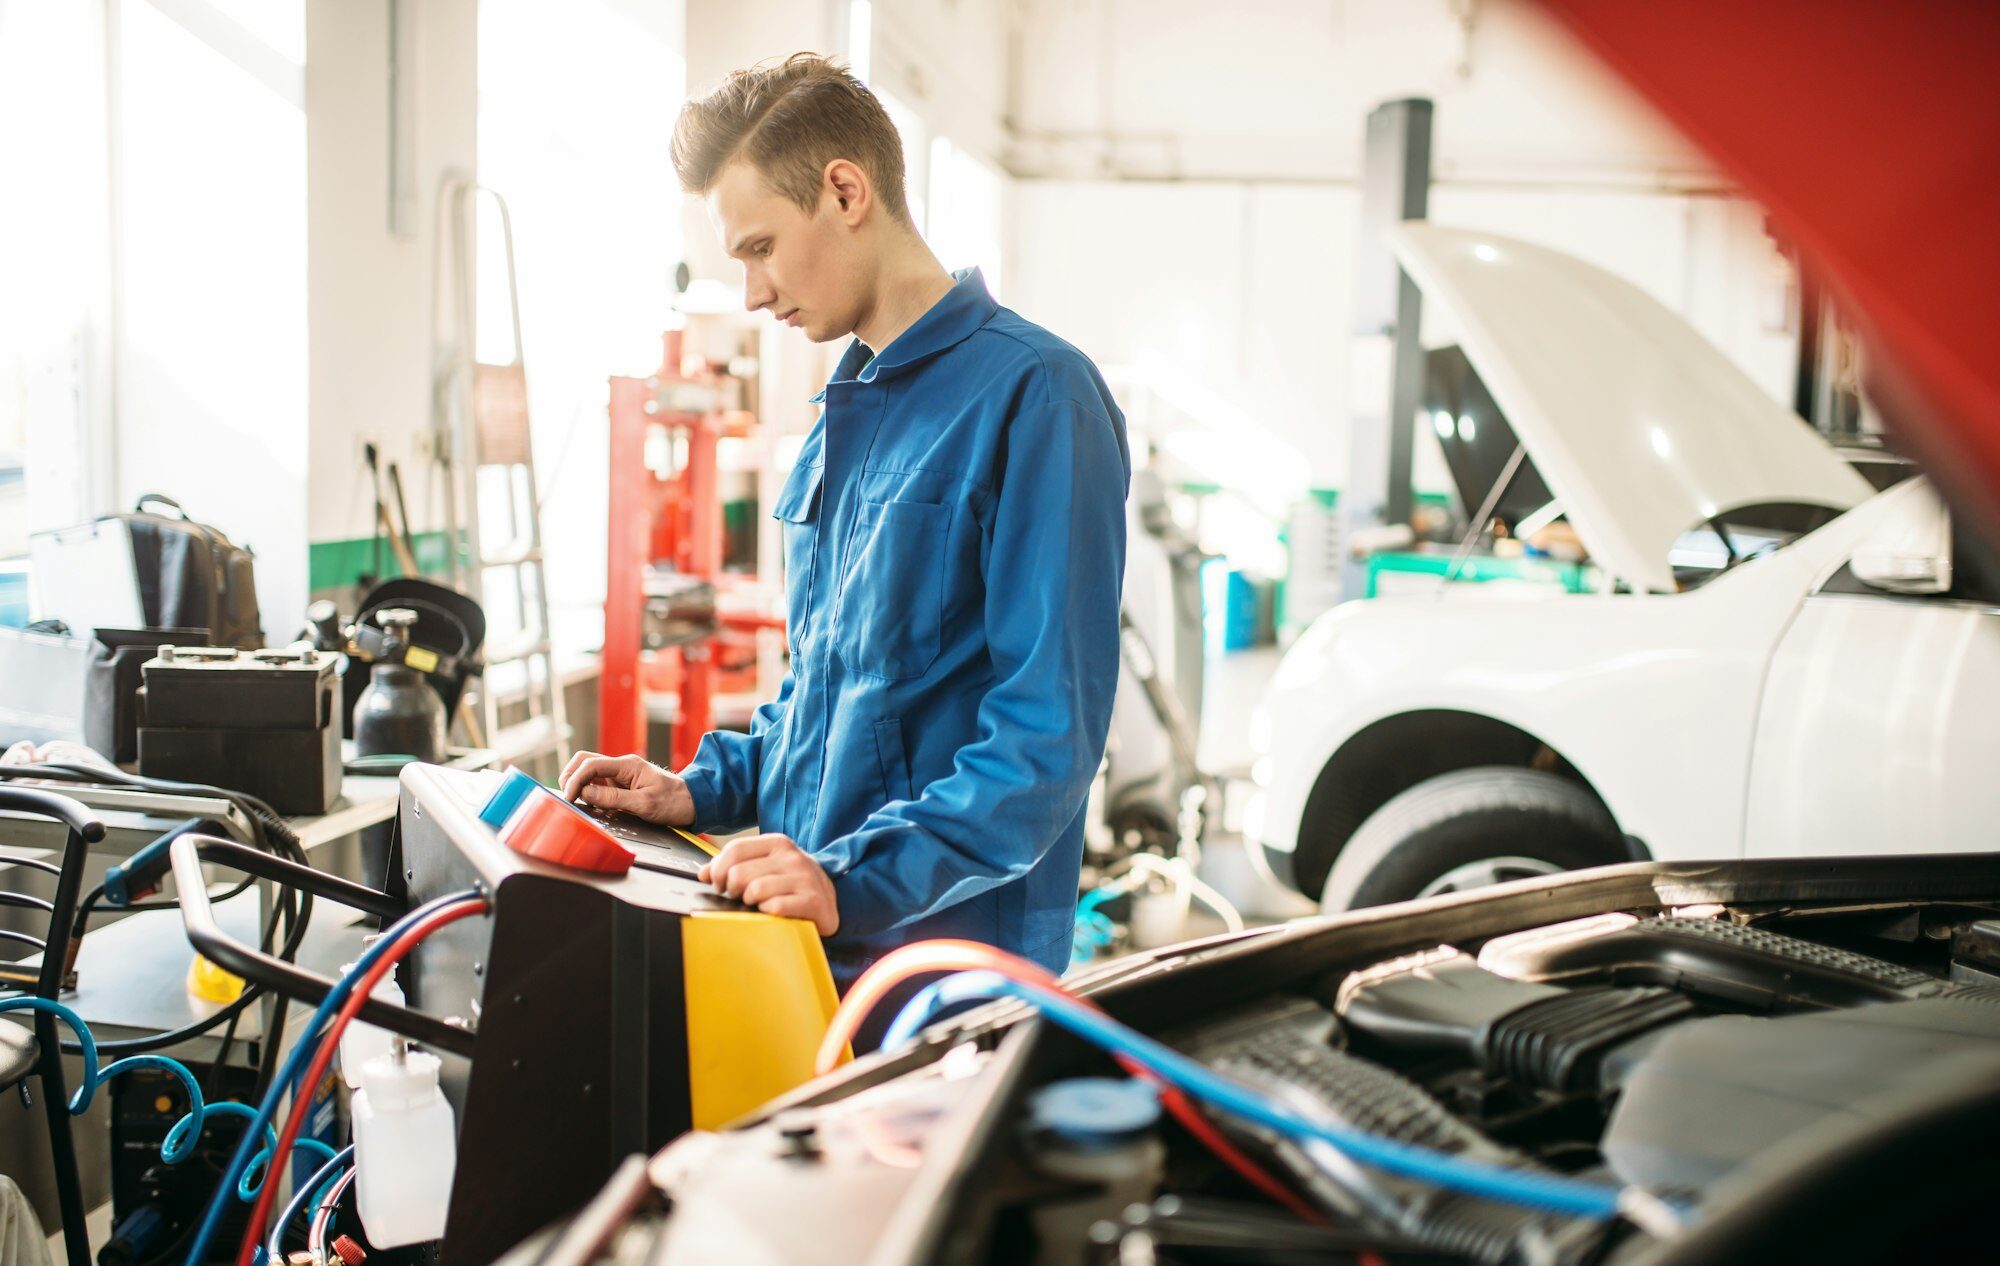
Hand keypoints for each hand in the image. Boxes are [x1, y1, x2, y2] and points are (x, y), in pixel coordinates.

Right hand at [558, 751, 693, 825]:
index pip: (591, 764)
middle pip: (585, 762)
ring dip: (578, 785)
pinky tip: (589, 806)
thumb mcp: (644, 803)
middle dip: (571, 776)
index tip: (569, 798)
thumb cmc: (674, 802)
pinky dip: (589, 793)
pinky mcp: (623, 785)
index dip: (575, 780)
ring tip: (575, 802)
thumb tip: (585, 793)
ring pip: (590, 772)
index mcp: (627, 765)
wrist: (693, 802)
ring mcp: (622, 775)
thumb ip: (613, 797)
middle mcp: (622, 766)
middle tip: (567, 798)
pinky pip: (599, 784)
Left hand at [699, 834, 838, 935]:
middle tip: (741, 897)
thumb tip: (703, 873)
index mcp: (777, 843)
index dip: (718, 870)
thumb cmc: (791, 885)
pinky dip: (768, 914)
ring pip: (755, 891)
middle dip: (733, 891)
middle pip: (740, 873)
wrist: (830, 901)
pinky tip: (774, 913)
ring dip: (751, 903)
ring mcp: (804, 877)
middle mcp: (791, 856)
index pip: (734, 850)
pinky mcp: (812, 900)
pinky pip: (775, 908)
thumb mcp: (765, 867)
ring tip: (759, 905)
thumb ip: (734, 866)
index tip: (719, 884)